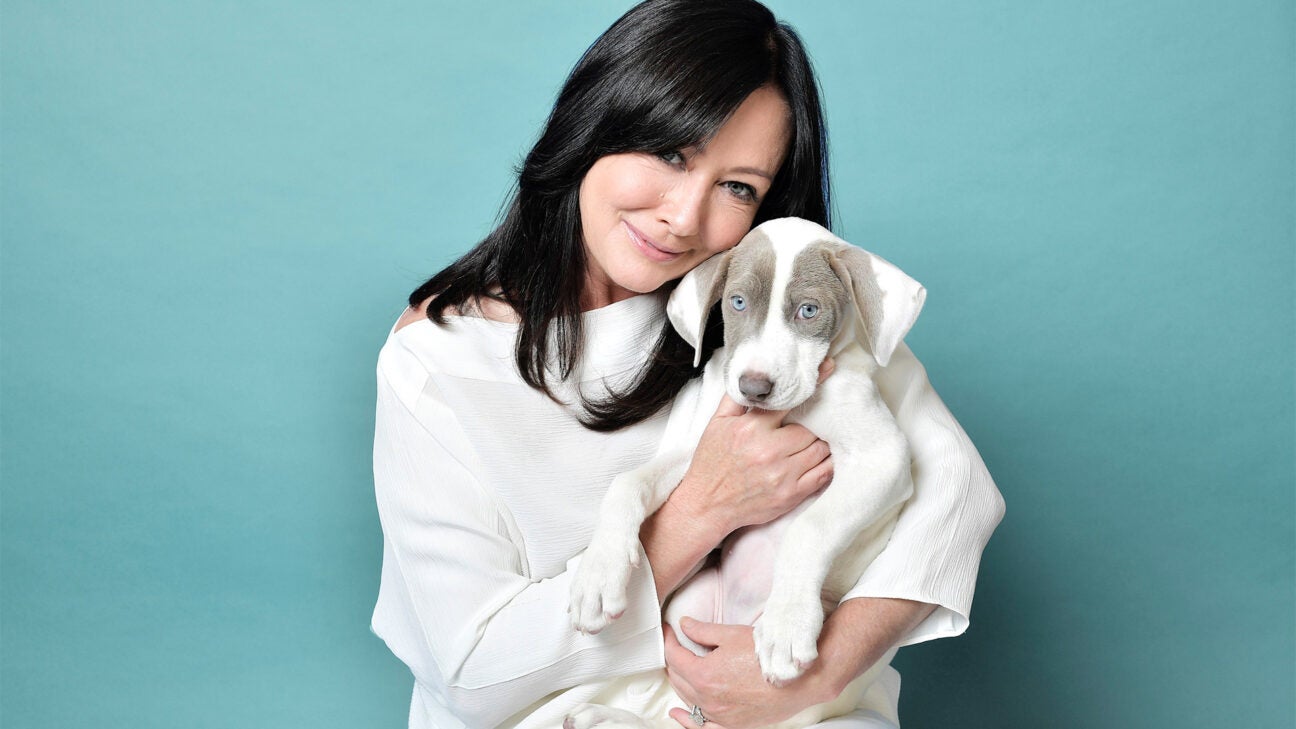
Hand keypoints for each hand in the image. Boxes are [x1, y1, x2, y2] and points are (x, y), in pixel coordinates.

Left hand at [663, 618, 832, 728]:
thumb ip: (703, 631)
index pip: (674, 656)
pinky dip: (687, 720)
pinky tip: (678, 713)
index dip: (669, 640)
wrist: (799, 679)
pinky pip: (702, 727)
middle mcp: (708, 699)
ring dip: (679, 682)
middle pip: (678, 678)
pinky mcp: (732, 725)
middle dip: (673, 659)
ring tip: (678, 668)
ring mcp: (719, 715)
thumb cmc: (769, 656)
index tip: (669, 630)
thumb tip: (685, 624)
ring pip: (687, 699)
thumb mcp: (733, 635)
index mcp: (704, 674)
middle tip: (675, 645)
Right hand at [674, 356, 836, 535]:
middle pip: (810, 429)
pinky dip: (827, 464)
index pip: (789, 401)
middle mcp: (768, 450)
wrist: (707, 504)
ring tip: (815, 441)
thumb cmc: (711, 463)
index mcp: (751, 429)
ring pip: (820, 450)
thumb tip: (752, 374)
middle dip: (813, 424)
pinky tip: (821, 459)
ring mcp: (782, 475)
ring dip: (821, 443)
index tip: (828, 369)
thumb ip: (736, 397)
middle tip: (813, 422)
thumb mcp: (716, 423)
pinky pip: (823, 474)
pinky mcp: (790, 495)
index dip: (812, 385)